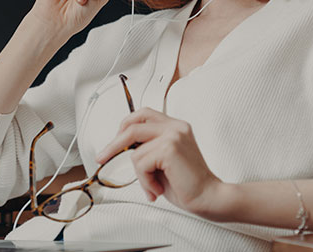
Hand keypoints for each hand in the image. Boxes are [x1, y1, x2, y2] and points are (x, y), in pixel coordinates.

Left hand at [96, 107, 224, 218]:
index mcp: (175, 126)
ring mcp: (173, 135)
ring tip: (153, 186)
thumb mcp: (163, 161)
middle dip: (113, 144)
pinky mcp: (170, 148)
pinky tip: (158, 188)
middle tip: (102, 157)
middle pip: (132, 125)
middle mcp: (175, 127)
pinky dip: (145, 180)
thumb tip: (122, 147)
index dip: (125, 126)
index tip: (113, 142)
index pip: (143, 114)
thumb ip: (148, 148)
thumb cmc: (187, 184)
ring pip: (135, 151)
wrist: (210, 198)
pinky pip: (140, 163)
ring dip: (140, 174)